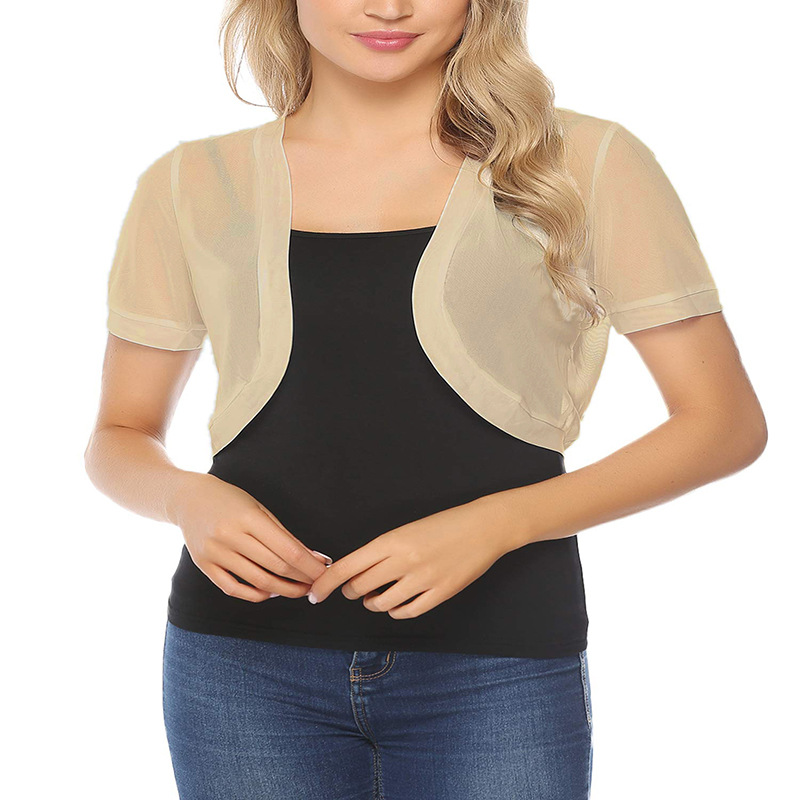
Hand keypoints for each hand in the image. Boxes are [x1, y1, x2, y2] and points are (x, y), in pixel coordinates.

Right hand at [171, 472, 332, 602]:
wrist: (187, 498)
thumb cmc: (230, 500)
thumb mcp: (259, 509)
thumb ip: (284, 534)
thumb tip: (313, 557)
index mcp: (248, 517)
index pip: (287, 549)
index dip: (309, 565)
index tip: (325, 572)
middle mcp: (229, 535)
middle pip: (275, 566)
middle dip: (301, 578)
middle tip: (317, 584)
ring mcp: (214, 552)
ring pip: (257, 581)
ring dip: (283, 590)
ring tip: (299, 590)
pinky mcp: (204, 565)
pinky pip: (233, 588)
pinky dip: (255, 594)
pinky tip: (271, 592)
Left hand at [307, 497, 511, 618]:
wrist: (483, 527)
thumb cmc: (443, 525)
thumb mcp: (407, 530)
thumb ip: (381, 551)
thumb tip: (355, 573)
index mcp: (391, 541)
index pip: (347, 567)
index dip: (326, 584)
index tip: (315, 594)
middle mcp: (403, 561)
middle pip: (359, 587)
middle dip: (350, 592)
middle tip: (354, 589)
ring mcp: (422, 580)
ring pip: (381, 604)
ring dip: (373, 603)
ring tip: (377, 595)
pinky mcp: (440, 594)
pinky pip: (406, 612)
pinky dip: (395, 611)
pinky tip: (396, 603)